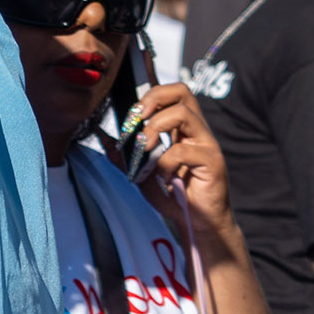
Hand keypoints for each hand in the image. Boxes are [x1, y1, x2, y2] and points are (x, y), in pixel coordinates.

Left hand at [122, 83, 235, 236]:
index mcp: (181, 129)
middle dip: (154, 99)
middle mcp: (197, 131)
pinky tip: (163, 179)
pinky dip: (164, 163)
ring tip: (145, 149)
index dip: (151, 94)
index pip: (173, 93)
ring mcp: (206, 144)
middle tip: (138, 119)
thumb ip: (123, 153)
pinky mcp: (212, 161)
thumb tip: (101, 134)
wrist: (196, 222)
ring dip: (155, 129)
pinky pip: (182, 151)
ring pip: (183, 114)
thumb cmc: (172, 194)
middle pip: (182, 91)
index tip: (132, 113)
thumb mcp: (140, 171)